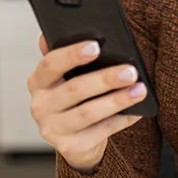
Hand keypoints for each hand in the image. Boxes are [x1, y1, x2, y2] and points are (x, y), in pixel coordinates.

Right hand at [26, 35, 147, 171]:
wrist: (76, 139)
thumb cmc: (76, 97)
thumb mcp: (68, 76)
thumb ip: (69, 56)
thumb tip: (74, 30)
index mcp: (38, 81)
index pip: (50, 64)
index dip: (72, 54)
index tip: (96, 45)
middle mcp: (40, 105)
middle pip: (74, 89)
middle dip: (105, 79)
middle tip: (131, 70)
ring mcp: (52, 129)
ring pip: (88, 112)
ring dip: (117, 100)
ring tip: (139, 90)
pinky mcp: (69, 147)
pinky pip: (100, 131)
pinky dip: (121, 119)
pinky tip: (137, 111)